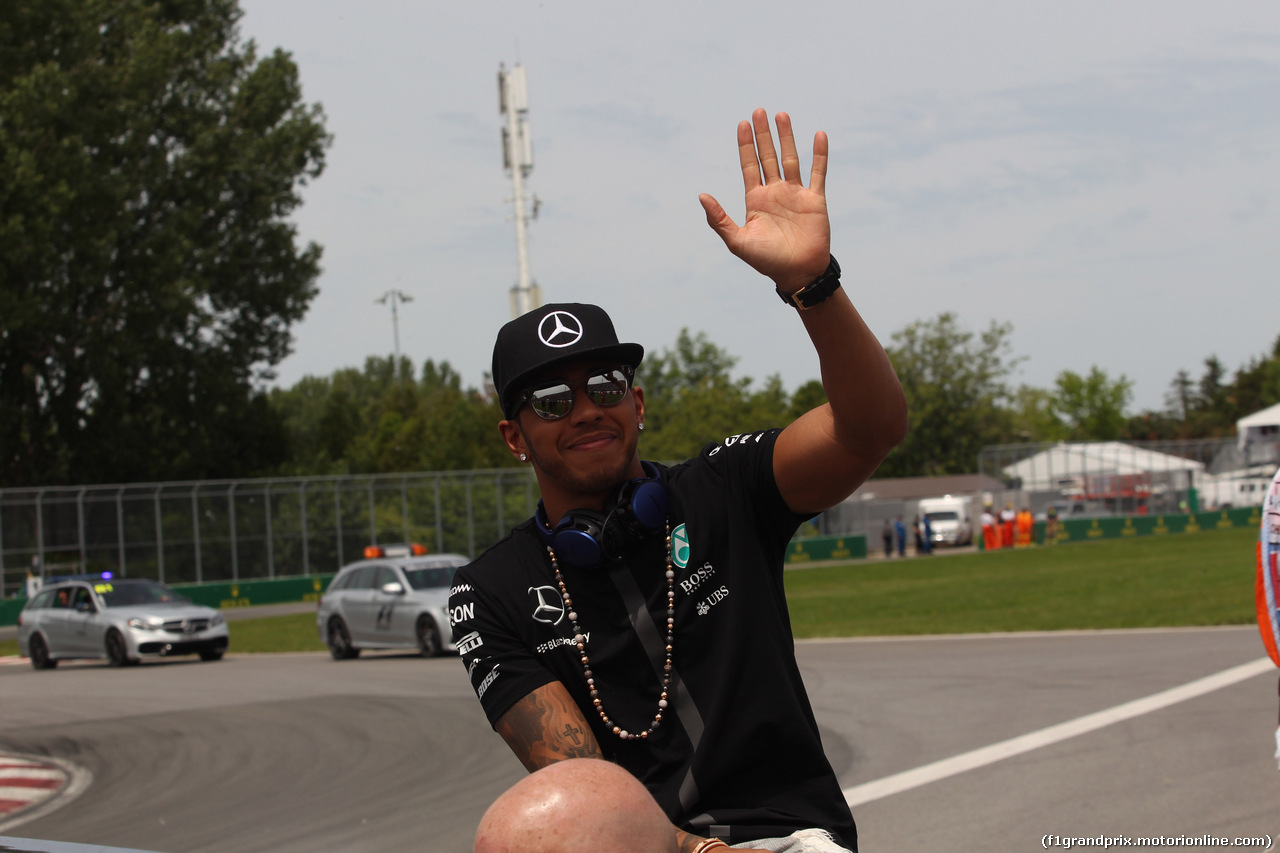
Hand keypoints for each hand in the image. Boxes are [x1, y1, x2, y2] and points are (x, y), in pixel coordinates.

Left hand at [699, 108, 830, 293]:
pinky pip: (818, 172)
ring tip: (781, 115)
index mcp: (756, 200)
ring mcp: (796, 194)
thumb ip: (719, 219)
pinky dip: (819, 154)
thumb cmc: (766, 261)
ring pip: (790, 159)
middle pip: (767, 157)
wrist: (797, 273)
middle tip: (758, 111)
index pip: (749, 166)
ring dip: (786, 137)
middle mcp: (775, 193)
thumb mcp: (737, 241)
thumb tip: (701, 196)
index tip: (742, 124)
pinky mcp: (815, 199)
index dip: (745, 146)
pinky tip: (818, 135)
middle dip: (763, 135)